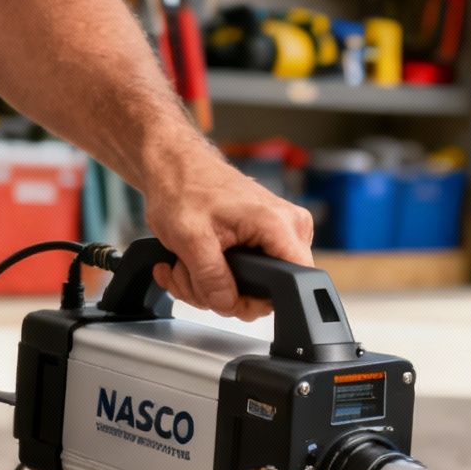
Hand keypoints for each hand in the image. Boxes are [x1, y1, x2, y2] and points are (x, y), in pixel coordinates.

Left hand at [142, 151, 314, 319]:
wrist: (175, 165)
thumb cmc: (183, 187)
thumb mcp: (190, 239)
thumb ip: (212, 279)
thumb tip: (228, 304)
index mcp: (278, 224)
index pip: (295, 284)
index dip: (256, 299)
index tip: (224, 294)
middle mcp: (289, 227)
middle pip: (268, 291)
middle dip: (220, 293)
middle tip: (190, 276)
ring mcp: (280, 232)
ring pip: (253, 286)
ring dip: (209, 286)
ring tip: (185, 266)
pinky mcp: (268, 236)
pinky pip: (249, 274)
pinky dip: (214, 275)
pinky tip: (191, 264)